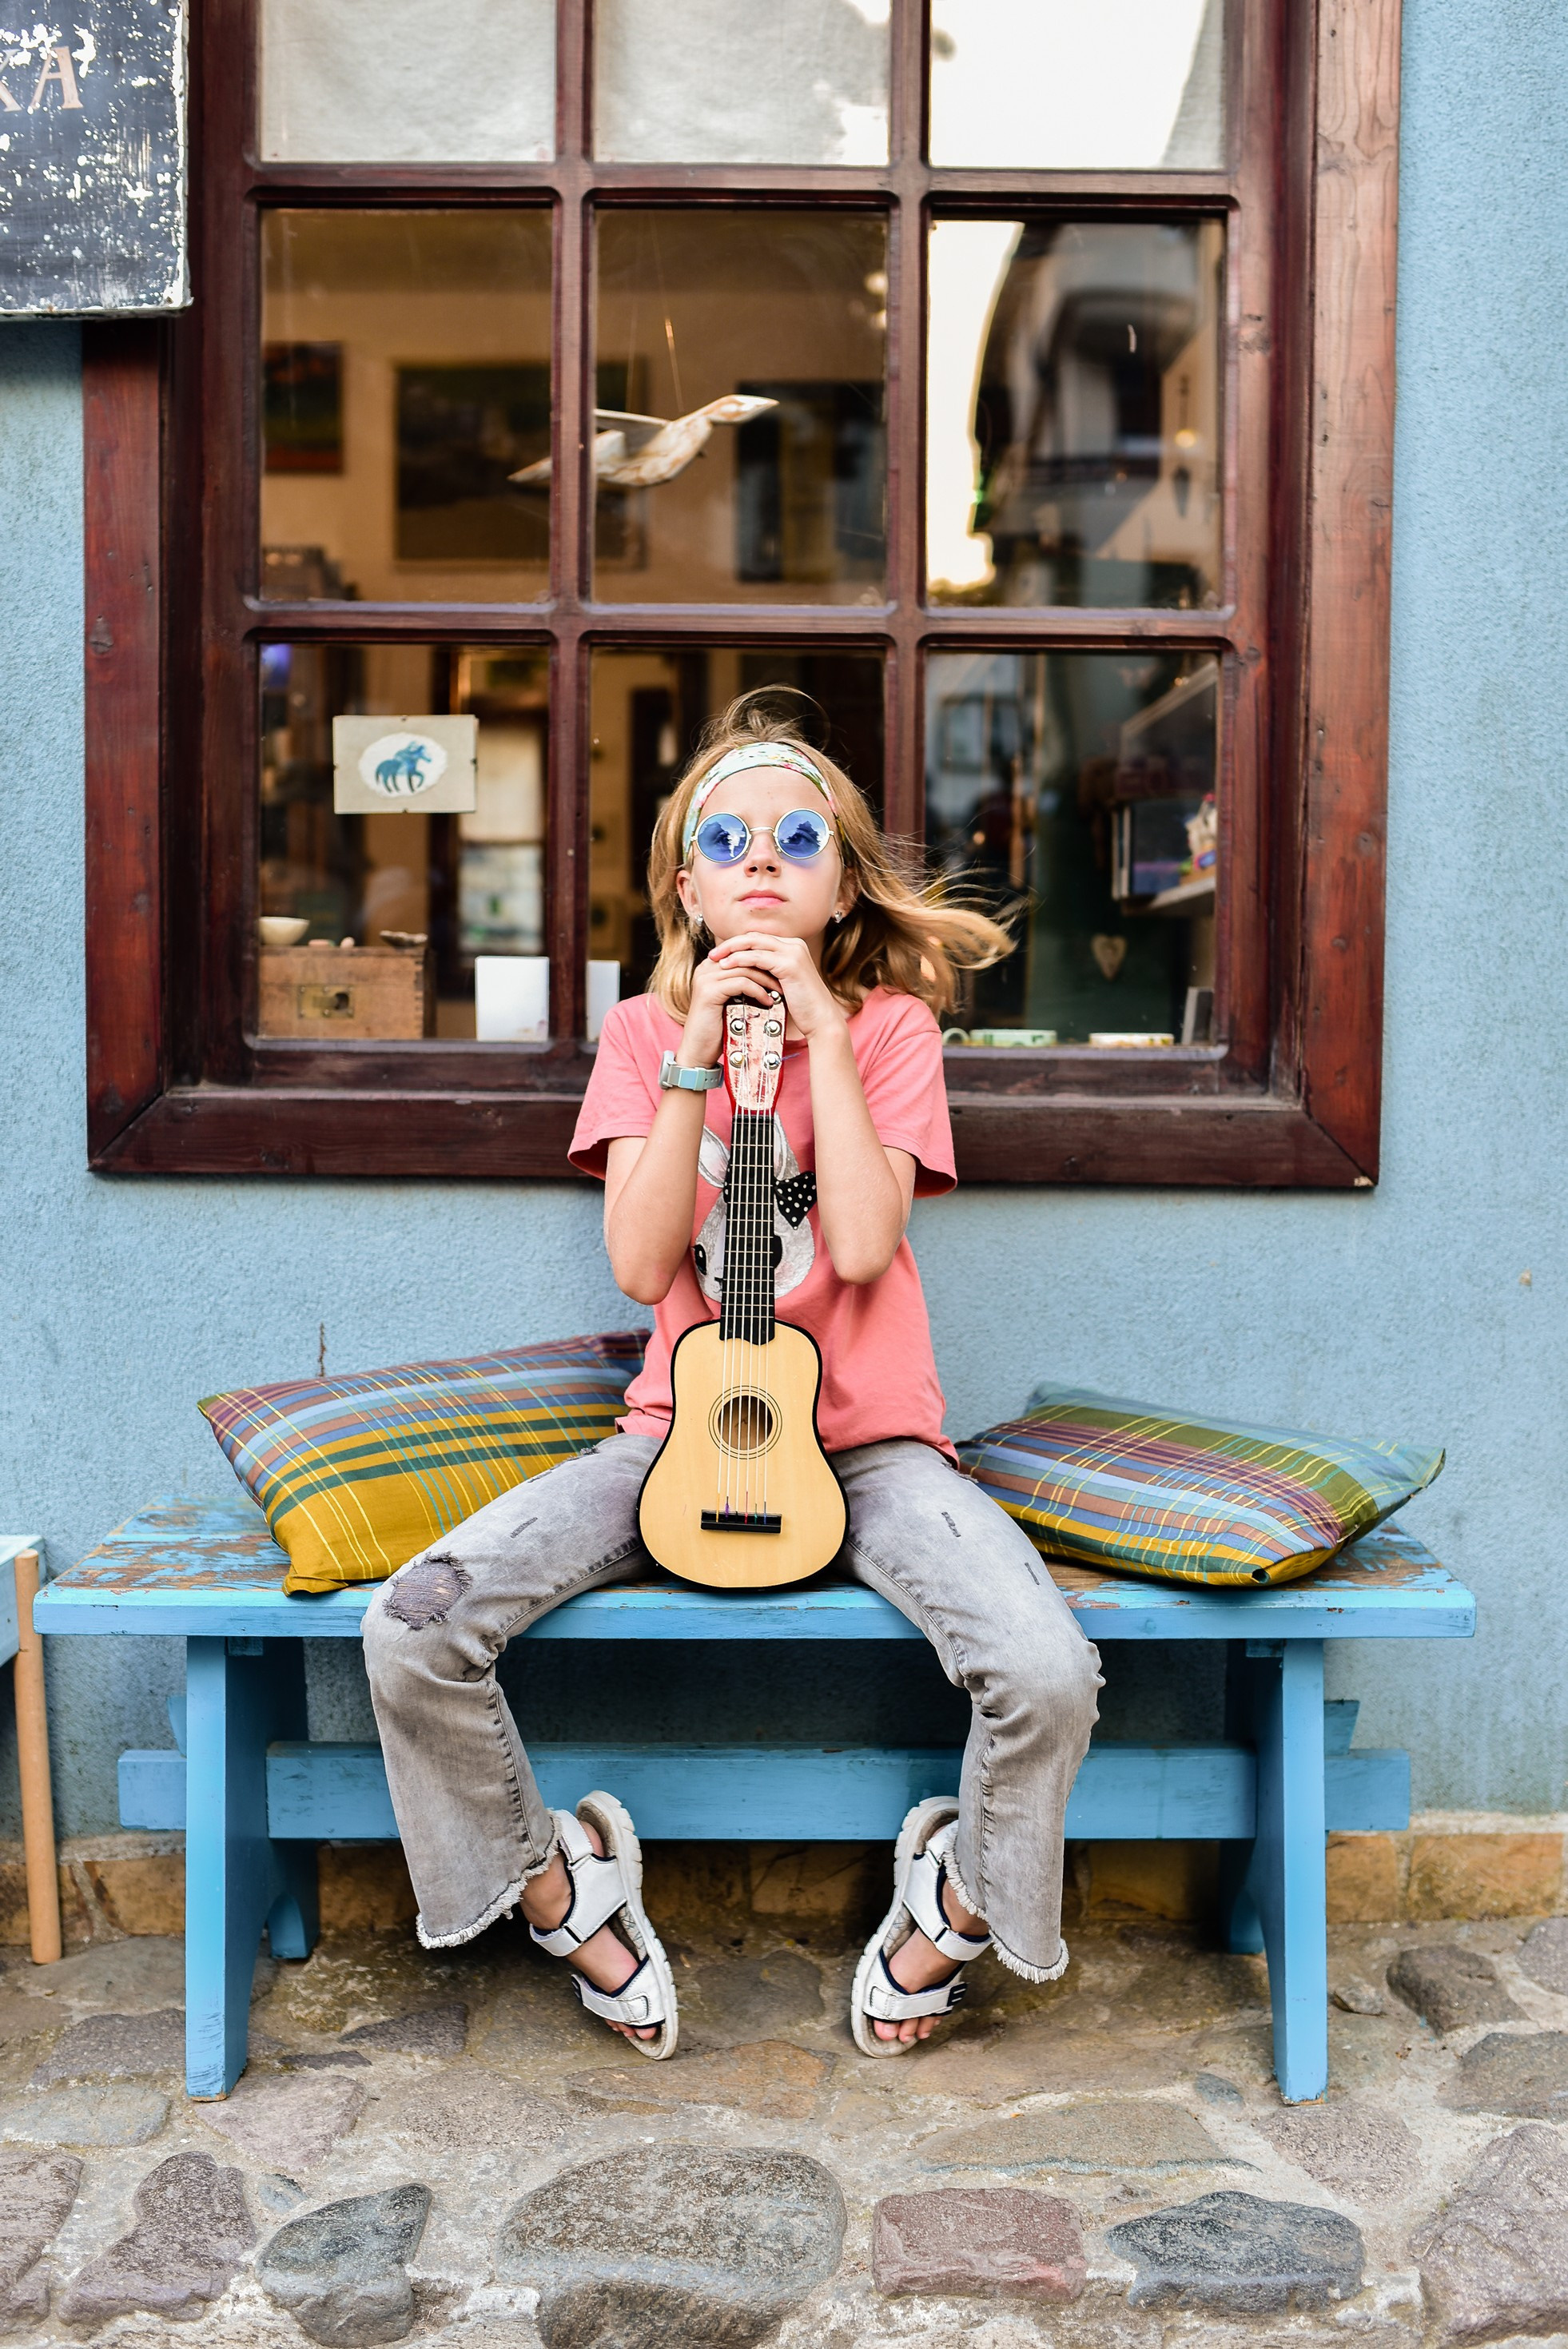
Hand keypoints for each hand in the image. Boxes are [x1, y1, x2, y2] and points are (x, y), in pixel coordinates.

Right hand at [679, 938, 779, 1069]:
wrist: (698, 1049)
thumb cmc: (718, 1026)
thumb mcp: (732, 999)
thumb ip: (743, 984)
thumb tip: (771, 975)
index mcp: (711, 966)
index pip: (742, 953)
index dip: (763, 961)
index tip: (782, 972)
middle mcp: (706, 967)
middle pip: (744, 957)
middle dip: (767, 968)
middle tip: (786, 980)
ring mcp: (706, 978)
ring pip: (744, 969)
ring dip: (766, 980)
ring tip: (779, 993)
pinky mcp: (709, 991)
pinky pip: (741, 983)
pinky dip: (758, 991)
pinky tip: (767, 1001)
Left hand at [707, 932, 846, 1042]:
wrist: (820, 1020)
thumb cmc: (801, 1008)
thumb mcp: (780, 984)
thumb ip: (766, 973)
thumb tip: (743, 971)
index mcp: (792, 947)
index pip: (759, 939)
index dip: (737, 945)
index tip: (719, 955)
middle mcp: (794, 944)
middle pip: (754, 936)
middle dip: (730, 944)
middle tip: (712, 954)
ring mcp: (793, 952)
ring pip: (754, 943)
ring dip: (731, 950)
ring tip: (715, 959)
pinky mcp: (790, 963)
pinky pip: (758, 957)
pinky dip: (740, 959)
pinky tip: (726, 966)